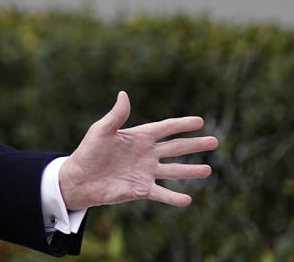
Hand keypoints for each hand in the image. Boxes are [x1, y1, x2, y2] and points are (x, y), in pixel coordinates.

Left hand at [59, 91, 218, 210]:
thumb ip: (116, 115)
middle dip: (195, 145)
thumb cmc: (88, 152)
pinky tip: (188, 200)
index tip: (200, 121)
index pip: (165, 128)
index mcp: (138, 137)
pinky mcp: (141, 189)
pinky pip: (162, 193)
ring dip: (191, 170)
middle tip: (215, 141)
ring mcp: (145, 172)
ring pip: (174, 170)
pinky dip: (174, 197)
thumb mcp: (101, 131)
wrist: (79, 179)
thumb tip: (124, 94)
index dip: (182, 124)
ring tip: (208, 170)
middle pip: (175, 148)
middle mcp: (146, 154)